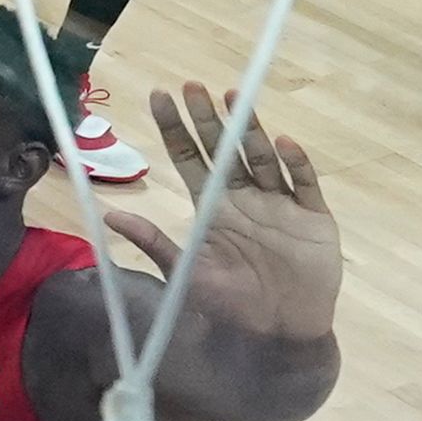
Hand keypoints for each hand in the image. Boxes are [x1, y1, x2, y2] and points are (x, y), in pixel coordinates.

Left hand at [107, 83, 337, 342]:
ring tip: (234, 99)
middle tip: (192, 86)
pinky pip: (305, 185)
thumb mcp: (185, 273)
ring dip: (251, 130)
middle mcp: (246, 198)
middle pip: (225, 150)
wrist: (277, 334)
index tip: (159, 96)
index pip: (190, 158)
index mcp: (213, 207)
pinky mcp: (313, 218)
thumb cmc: (230, 305)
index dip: (175, 129)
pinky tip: (284, 143)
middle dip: (208, 119)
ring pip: (264, 158)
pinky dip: (296, 165)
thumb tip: (108, 215)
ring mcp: (281, 204)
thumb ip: (152, 242)